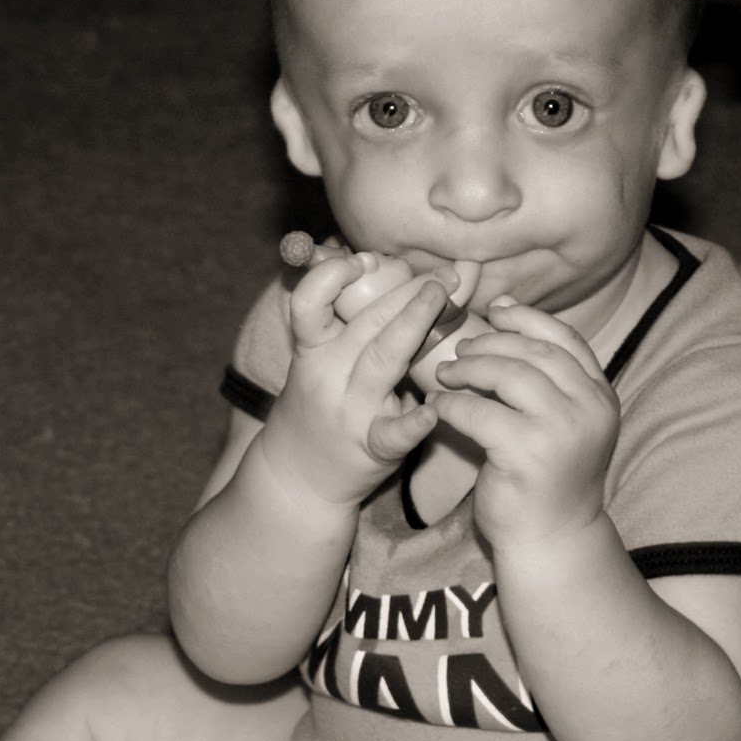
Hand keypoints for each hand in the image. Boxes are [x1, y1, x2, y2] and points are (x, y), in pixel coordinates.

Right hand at [260, 253, 453, 507]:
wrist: (296, 479)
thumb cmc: (318, 407)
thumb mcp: (320, 360)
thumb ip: (348, 318)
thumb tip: (377, 261)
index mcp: (312, 351)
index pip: (308, 303)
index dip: (331, 277)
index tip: (362, 260)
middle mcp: (327, 376)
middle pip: (364, 323)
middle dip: (405, 290)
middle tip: (442, 274)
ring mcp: (349, 412)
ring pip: (382, 361)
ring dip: (414, 324)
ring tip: (444, 299)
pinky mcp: (371, 447)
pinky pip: (393, 433)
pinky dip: (413, 423)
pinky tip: (432, 411)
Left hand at [430, 299, 620, 546]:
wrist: (552, 538)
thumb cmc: (547, 477)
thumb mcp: (559, 420)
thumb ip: (544, 377)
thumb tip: (502, 311)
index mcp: (600, 395)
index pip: (565, 339)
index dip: (527, 318)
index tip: (494, 309)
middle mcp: (589, 408)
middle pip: (535, 353)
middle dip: (491, 344)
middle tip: (460, 350)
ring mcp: (562, 429)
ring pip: (508, 375)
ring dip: (470, 369)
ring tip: (446, 374)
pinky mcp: (528, 452)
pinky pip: (480, 412)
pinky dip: (453, 405)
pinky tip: (438, 407)